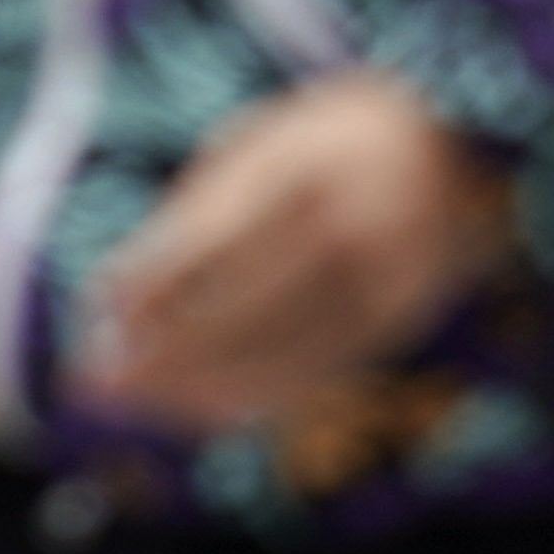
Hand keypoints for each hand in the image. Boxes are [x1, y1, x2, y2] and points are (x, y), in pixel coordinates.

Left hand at [74, 70, 509, 439]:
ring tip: (134, 404)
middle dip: (164, 350)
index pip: (221, 231)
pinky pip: (313, 376)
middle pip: (245, 305)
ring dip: (196, 388)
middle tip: (94, 382)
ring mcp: (385, 282)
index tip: (98, 305)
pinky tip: (196, 410)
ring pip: (278, 355)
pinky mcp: (396, 325)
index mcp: (312, 161)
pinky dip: (249, 399)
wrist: (460, 150)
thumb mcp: (264, 143)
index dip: (156, 275)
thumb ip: (197, 213)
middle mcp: (355, 224)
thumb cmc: (324, 143)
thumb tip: (118, 301)